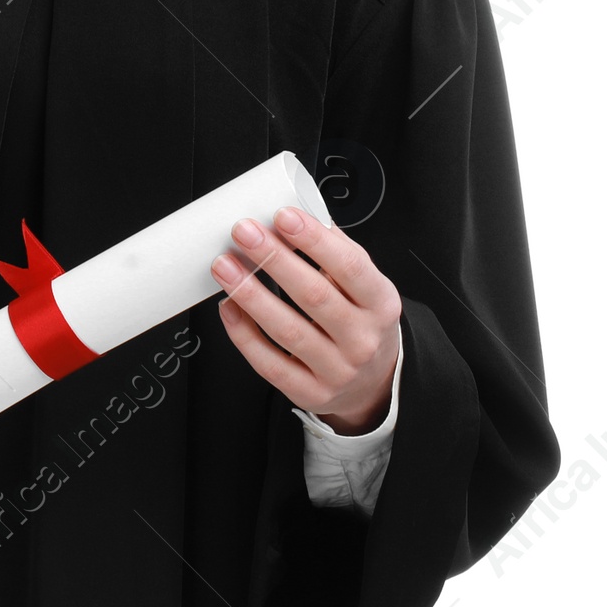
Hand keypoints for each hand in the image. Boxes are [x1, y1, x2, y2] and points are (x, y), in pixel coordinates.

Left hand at [211, 204, 401, 433]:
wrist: (376, 383)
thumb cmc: (362, 322)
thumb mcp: (366, 286)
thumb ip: (337, 251)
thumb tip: (300, 213)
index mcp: (380, 304)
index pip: (350, 268)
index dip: (315, 240)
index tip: (284, 216)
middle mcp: (362, 339)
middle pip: (315, 296)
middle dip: (274, 259)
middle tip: (244, 232)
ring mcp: (337, 370)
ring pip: (288, 331)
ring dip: (251, 294)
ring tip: (225, 266)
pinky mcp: (310, 393)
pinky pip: (270, 364)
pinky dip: (245, 334)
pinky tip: (229, 307)